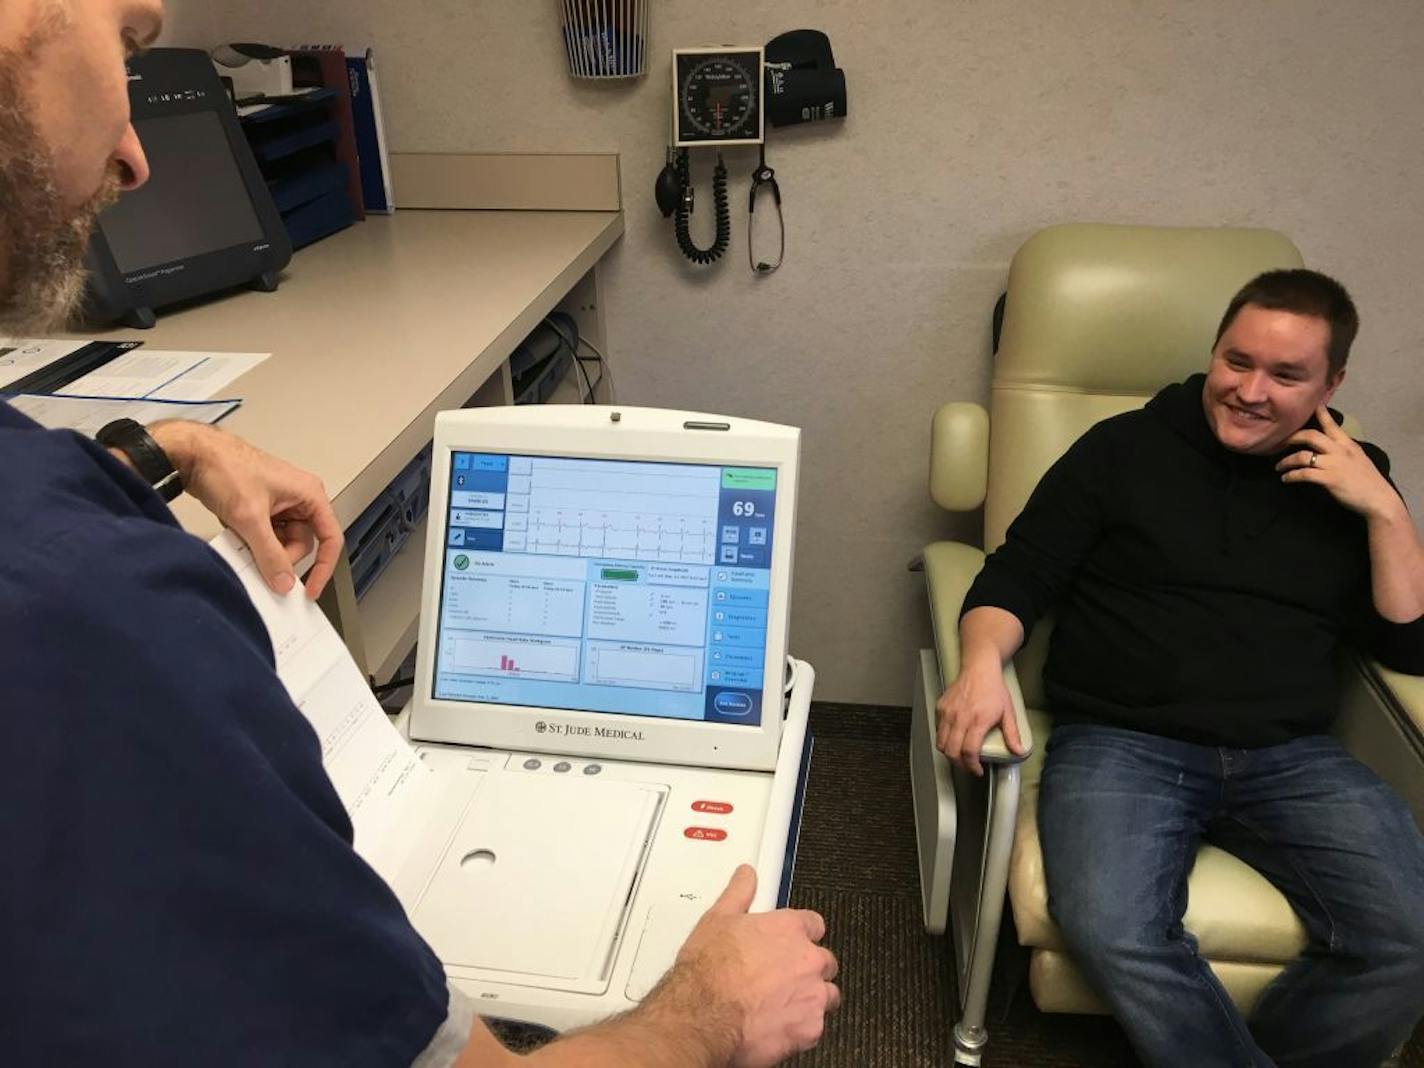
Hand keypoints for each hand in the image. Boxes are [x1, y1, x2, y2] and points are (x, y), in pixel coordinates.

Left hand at [149, 421, 342, 597]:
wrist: (191, 454)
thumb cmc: (225, 467)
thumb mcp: (250, 517)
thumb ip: (270, 554)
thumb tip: (284, 582)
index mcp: (309, 494)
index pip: (330, 538)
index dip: (323, 567)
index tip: (309, 590)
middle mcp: (298, 499)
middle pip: (302, 544)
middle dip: (281, 557)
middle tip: (258, 562)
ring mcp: (279, 504)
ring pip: (281, 542)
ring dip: (262, 550)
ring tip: (241, 543)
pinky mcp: (260, 508)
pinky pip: (265, 537)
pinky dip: (251, 543)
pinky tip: (236, 537)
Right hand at [673, 865, 838, 1067]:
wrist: (704, 1015)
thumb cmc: (709, 971)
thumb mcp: (717, 919)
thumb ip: (739, 893)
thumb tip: (746, 875)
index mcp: (789, 929)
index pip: (814, 924)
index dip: (801, 935)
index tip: (790, 943)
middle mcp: (808, 959)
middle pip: (825, 961)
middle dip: (808, 969)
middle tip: (781, 979)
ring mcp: (813, 994)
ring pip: (827, 995)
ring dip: (810, 998)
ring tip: (781, 1005)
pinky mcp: (810, 1028)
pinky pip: (815, 1027)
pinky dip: (800, 1027)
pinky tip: (777, 1026)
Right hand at [935, 659, 1024, 775]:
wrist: (979, 668)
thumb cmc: (994, 689)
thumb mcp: (1008, 712)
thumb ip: (1012, 734)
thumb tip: (1019, 752)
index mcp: (977, 721)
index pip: (969, 752)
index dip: (972, 766)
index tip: (978, 771)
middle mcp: (960, 718)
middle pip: (951, 751)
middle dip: (960, 764)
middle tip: (968, 767)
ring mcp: (947, 713)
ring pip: (941, 743)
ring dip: (949, 754)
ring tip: (960, 756)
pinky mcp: (940, 708)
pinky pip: (938, 730)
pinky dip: (944, 739)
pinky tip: (954, 739)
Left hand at [1277, 405, 1404, 520]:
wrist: (1379, 500)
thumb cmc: (1368, 481)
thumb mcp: (1358, 458)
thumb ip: (1343, 450)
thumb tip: (1328, 447)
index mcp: (1348, 444)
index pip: (1332, 425)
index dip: (1321, 413)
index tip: (1312, 404)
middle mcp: (1340, 450)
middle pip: (1311, 435)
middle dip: (1292, 437)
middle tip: (1280, 443)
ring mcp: (1334, 464)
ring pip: (1303, 455)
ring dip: (1286, 461)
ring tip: (1279, 467)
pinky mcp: (1329, 479)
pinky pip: (1304, 474)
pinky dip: (1291, 476)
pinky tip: (1286, 479)